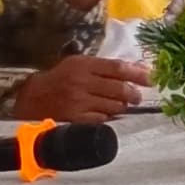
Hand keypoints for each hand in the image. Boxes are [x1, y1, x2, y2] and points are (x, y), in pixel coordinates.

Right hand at [10, 53, 151, 122]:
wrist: (32, 98)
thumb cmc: (60, 78)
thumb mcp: (79, 64)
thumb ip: (106, 66)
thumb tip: (138, 67)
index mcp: (83, 65)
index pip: (117, 68)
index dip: (138, 74)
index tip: (151, 78)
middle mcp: (81, 82)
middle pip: (119, 88)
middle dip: (133, 94)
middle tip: (137, 97)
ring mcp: (79, 102)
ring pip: (114, 106)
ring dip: (122, 107)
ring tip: (121, 105)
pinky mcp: (76, 119)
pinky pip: (103, 120)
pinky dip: (110, 118)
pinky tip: (108, 114)